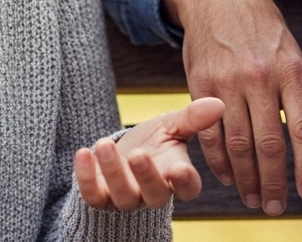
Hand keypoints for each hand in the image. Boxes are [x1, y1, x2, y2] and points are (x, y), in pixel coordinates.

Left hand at [74, 97, 225, 209]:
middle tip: (137, 154)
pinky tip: (83, 153)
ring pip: (123, 196)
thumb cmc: (152, 141)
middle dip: (146, 176)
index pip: (187, 188)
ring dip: (113, 172)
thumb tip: (218, 103)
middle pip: (155, 195)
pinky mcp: (100, 198)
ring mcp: (126, 199)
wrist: (121, 151)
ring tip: (104, 143)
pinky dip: (86, 176)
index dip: (184, 182)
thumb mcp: (171, 126)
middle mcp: (153, 193)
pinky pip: (92, 195)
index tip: (180, 168)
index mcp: (177, 177)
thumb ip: (192, 118)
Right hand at [164, 0, 301, 215]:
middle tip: (276, 207)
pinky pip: (210, 132)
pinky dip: (218, 160)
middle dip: (275, 182)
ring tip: (253, 199)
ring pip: (239, 143)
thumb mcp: (292, 55)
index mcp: (291, 70)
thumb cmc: (261, 28)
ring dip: (247, 178)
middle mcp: (260, 77)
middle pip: (270, 143)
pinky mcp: (200, 84)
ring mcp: (228, 81)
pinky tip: (227, 176)